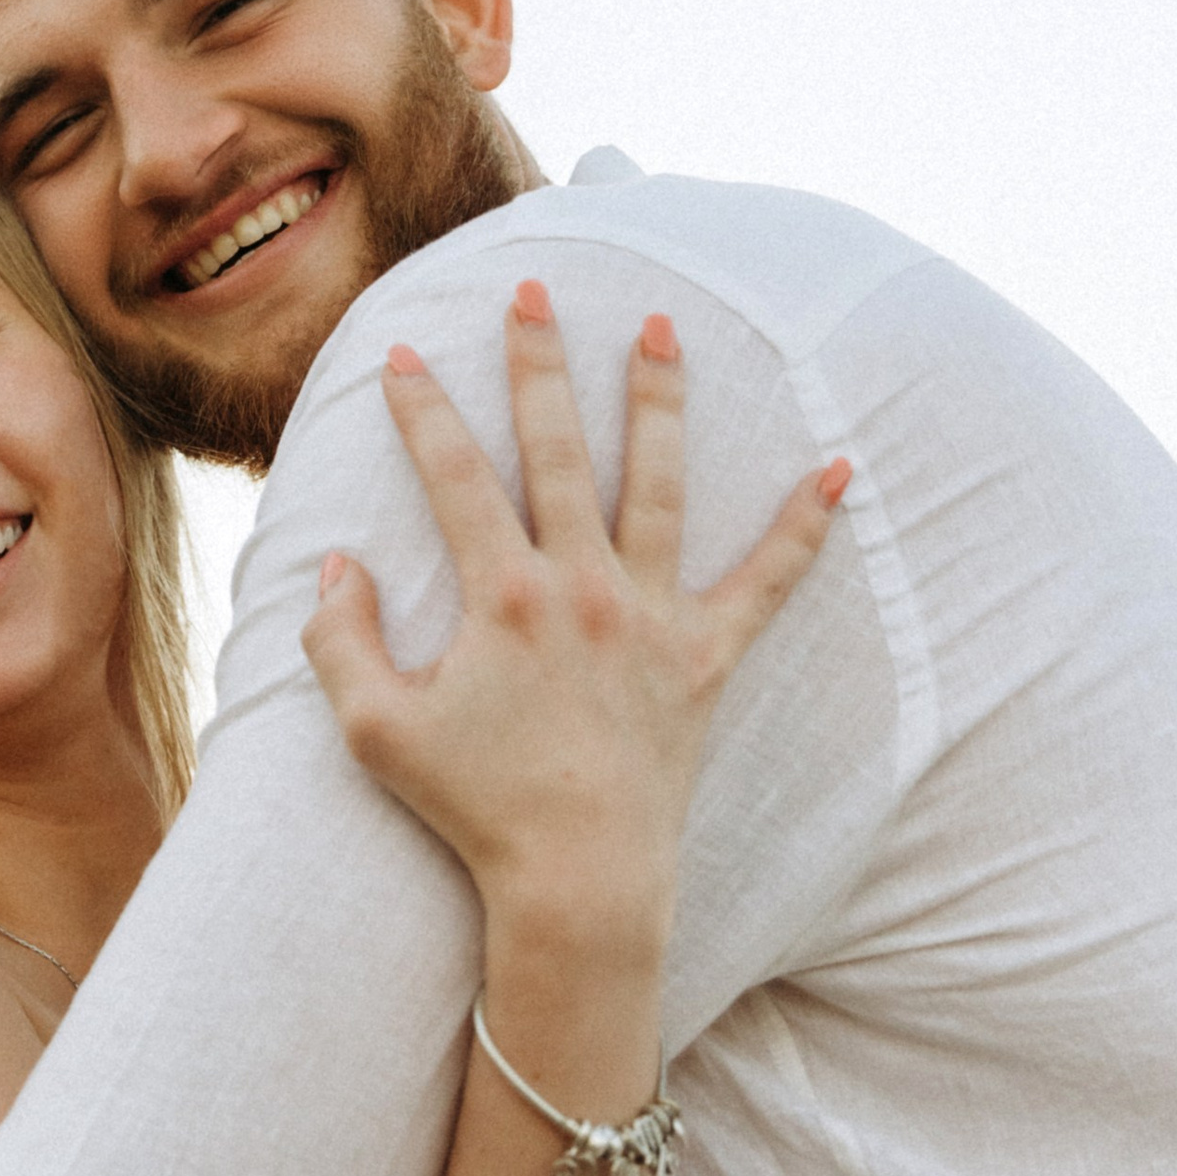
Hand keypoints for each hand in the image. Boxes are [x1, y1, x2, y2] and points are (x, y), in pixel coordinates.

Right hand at [304, 287, 846, 965]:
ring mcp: (653, 616)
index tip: (399, 355)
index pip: (455, 475)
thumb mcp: (375, 730)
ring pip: (659, 482)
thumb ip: (340, 641)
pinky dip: (805, 527)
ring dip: (658, 399)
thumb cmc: (473, 810)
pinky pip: (768, 581)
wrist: (579, 883)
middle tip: (532, 293)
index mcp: (502, 597)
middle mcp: (584, 587)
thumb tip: (337, 564)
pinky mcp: (707, 656)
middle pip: (559, 449)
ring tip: (659, 327)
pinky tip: (839, 471)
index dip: (421, 411)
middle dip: (539, 363)